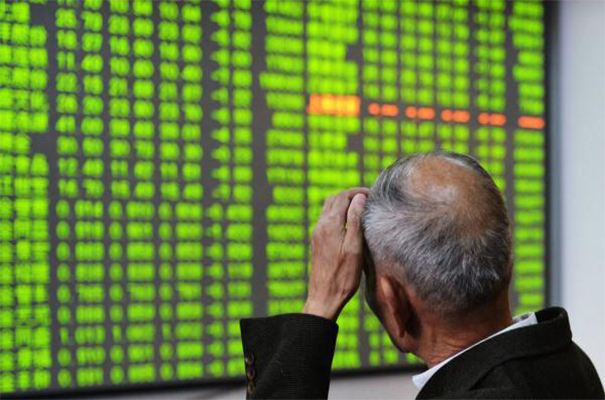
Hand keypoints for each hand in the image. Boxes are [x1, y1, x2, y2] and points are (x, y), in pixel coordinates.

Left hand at [303, 188, 368, 320]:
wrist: (324, 296)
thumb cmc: (343, 275)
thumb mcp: (354, 247)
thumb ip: (355, 220)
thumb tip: (359, 198)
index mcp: (329, 225)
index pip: (342, 197)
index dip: (358, 192)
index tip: (373, 194)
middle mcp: (320, 226)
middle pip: (334, 199)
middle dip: (350, 195)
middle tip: (368, 198)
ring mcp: (317, 234)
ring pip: (329, 209)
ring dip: (343, 204)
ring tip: (361, 208)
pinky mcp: (317, 242)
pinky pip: (327, 219)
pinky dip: (338, 214)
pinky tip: (350, 223)